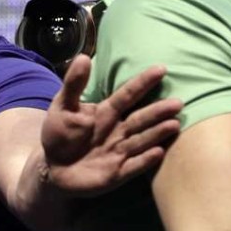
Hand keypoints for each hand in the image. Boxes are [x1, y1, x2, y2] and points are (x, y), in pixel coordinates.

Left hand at [41, 54, 182, 195]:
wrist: (52, 168)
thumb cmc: (59, 133)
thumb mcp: (63, 106)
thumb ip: (74, 84)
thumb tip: (82, 57)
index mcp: (106, 113)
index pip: (127, 95)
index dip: (142, 82)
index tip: (161, 69)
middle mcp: (117, 131)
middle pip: (139, 119)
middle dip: (158, 111)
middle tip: (178, 102)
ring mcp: (119, 152)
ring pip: (141, 140)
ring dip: (157, 133)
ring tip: (174, 124)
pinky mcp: (116, 173)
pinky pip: (133, 166)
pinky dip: (145, 160)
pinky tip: (158, 152)